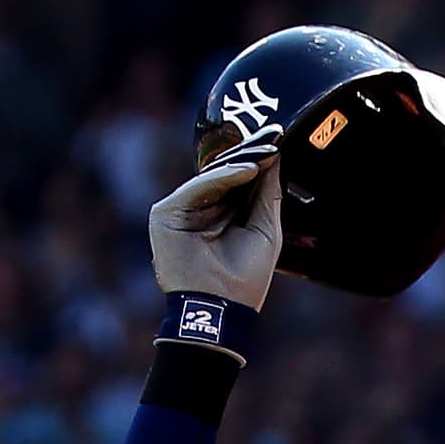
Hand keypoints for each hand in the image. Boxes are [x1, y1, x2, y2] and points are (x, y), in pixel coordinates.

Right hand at [149, 149, 282, 310]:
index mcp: (222, 217)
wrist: (222, 310)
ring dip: (241, 162)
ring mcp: (182, 212)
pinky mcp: (166, 214)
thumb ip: (267, 194)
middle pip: (225, 174)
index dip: (258, 159)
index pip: (239, 180)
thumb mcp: (265, 229)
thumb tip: (274, 154)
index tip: (278, 136)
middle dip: (250, 154)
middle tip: (273, 134)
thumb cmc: (245, 279)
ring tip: (266, 152)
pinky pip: (197, 188)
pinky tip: (248, 170)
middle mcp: (200, 211)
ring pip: (211, 178)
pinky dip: (223, 177)